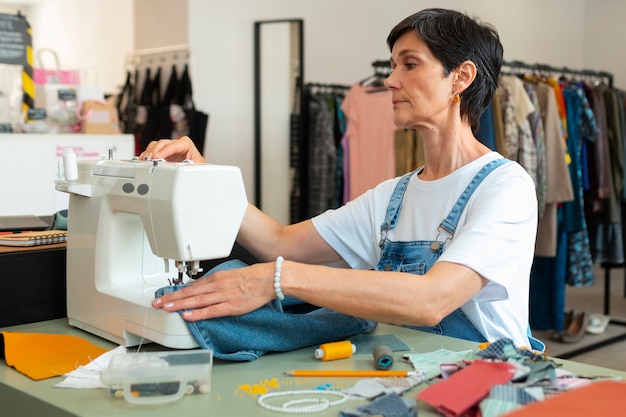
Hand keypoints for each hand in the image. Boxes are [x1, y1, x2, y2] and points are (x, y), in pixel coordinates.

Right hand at [138, 136, 206, 162]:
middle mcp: (176, 145)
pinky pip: (152, 152)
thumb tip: (183, 167)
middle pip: (162, 143)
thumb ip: (190, 166)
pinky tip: (143, 161)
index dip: (165, 150)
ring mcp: (168, 149)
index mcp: (186, 144)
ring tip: (145, 160)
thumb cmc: (197, 167)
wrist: (196, 172)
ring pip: (155, 146)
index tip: (158, 157)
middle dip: (155, 150)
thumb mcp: (197, 167)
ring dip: (149, 152)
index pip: (174, 144)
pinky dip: (147, 156)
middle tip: (150, 159)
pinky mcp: (162, 155)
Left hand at [152, 262, 276, 320]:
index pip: (191, 286)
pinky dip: (198, 313)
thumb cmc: (252, 277)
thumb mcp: (229, 275)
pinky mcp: (232, 306)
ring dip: (179, 305)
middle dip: (171, 299)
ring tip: (166, 308)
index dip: (176, 292)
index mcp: (216, 278)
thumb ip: (215, 283)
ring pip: (197, 301)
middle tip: (156, 304)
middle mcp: (216, 286)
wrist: (269, 278)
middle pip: (189, 293)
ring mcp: (223, 296)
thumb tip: (201, 288)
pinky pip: (211, 310)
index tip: (163, 297)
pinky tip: (187, 316)